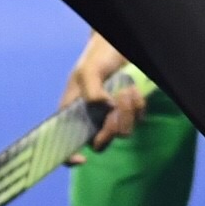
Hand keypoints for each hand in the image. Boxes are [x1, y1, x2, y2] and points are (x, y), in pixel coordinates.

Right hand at [63, 31, 149, 155]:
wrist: (121, 46)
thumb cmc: (98, 56)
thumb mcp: (88, 71)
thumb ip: (91, 92)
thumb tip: (104, 109)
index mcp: (74, 112)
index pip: (66, 142)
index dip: (69, 156)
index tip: (81, 159)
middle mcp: (93, 118)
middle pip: (100, 143)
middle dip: (110, 128)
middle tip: (114, 107)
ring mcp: (113, 116)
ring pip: (123, 132)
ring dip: (127, 111)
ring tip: (125, 89)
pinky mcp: (131, 111)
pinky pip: (138, 120)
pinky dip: (138, 105)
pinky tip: (133, 89)